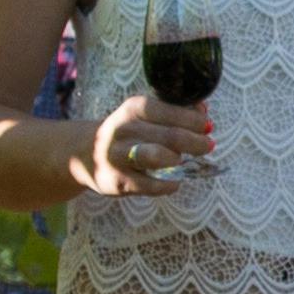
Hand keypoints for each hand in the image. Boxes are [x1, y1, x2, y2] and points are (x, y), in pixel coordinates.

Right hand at [76, 90, 214, 198]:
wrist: (85, 153)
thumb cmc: (127, 132)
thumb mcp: (144, 115)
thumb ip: (173, 111)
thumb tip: (203, 110)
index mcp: (134, 109)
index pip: (170, 111)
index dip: (194, 120)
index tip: (207, 126)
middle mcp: (124, 130)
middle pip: (171, 136)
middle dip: (196, 142)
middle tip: (208, 146)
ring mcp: (119, 156)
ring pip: (158, 157)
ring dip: (178, 159)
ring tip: (182, 160)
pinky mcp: (119, 181)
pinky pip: (153, 185)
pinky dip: (170, 184)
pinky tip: (173, 180)